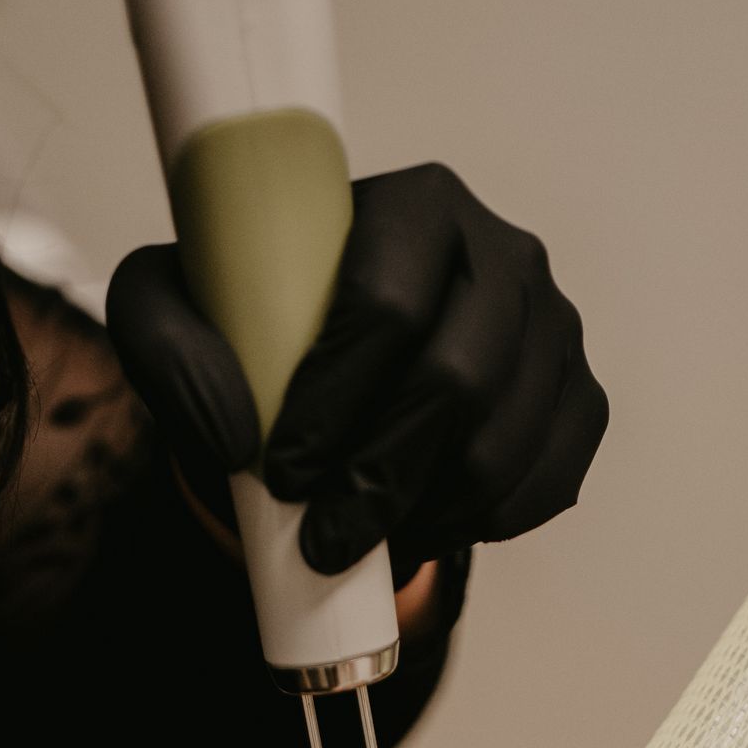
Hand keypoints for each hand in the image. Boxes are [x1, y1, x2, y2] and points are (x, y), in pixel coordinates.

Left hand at [107, 162, 607, 578]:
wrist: (343, 360)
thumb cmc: (262, 324)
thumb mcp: (178, 310)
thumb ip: (166, 343)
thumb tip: (236, 432)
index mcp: (416, 205)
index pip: (387, 299)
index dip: (334, 400)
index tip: (285, 470)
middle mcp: (504, 253)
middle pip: (457, 379)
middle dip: (381, 478)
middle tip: (324, 540)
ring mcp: (554, 328)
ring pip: (505, 445)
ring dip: (430, 514)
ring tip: (370, 542)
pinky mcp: (581, 398)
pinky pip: (551, 481)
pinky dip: (485, 525)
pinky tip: (428, 529)